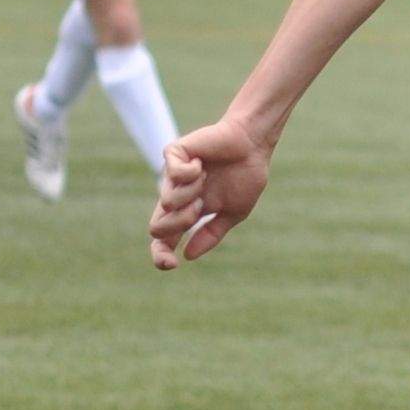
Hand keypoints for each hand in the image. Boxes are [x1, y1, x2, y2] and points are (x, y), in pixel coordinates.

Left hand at [150, 116, 268, 269]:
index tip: (173, 264)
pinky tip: (202, 164)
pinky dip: (192, 173)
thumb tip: (187, 255)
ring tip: (205, 180)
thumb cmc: (245, 177)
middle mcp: (176, 197)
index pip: (165, 241)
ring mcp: (172, 177)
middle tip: (198, 209)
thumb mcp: (233, 213)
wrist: (253, 145)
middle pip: (156, 228)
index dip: (162, 255)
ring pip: (167, 202)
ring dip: (191, 195)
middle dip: (178, 224)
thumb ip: (211, 234)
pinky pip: (173, 174)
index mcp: (188, 213)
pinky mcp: (173, 155)